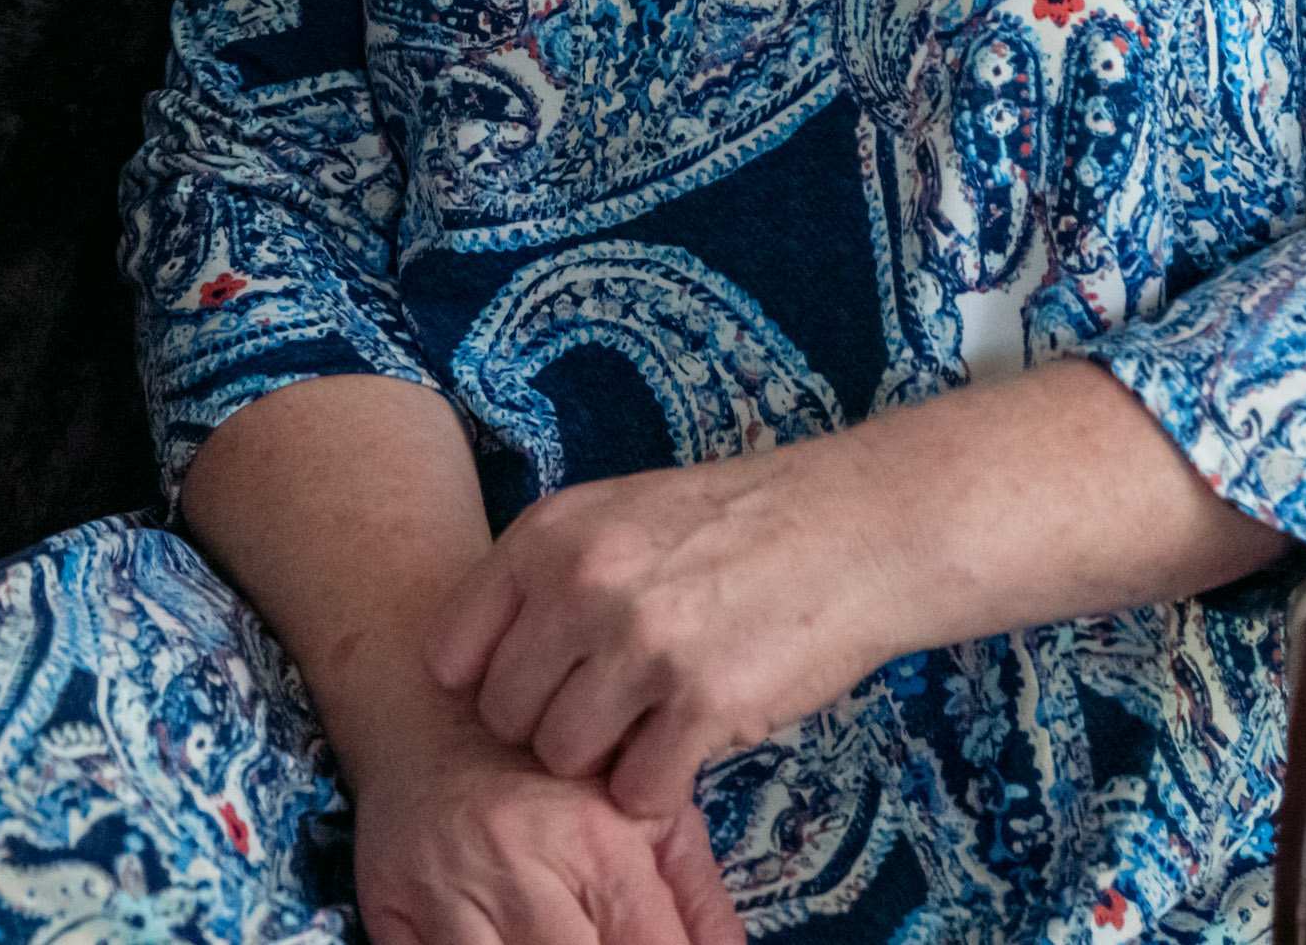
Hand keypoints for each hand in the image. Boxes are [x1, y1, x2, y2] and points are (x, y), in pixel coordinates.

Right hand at [348, 685, 744, 944]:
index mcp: (599, 849)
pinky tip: (503, 940)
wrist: (432, 703)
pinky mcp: (390, 908)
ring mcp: (449, 895)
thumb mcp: (643, 809)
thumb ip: (695, 894)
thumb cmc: (551, 766)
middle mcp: (522, 873)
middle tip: (600, 936)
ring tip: (557, 935)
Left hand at [422, 448, 898, 821]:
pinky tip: (689, 742)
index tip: (531, 687)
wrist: (853, 527)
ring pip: (563, 758)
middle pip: (504, 715)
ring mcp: (642, 646)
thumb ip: (544, 578)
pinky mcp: (703, 704)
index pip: (451, 649)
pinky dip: (660, 784)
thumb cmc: (733, 525)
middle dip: (548, 724)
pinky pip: (637, 791)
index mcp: (550, 534)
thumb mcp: (617, 514)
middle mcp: (583, 584)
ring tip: (652, 719)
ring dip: (604, 757)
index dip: (487, 682)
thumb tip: (472, 669)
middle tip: (606, 706)